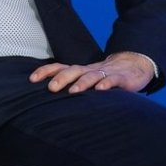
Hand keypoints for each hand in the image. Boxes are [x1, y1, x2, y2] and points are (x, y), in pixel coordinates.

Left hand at [30, 52, 155, 93]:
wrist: (134, 66)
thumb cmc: (105, 77)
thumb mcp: (87, 80)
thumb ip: (72, 86)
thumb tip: (47, 100)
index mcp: (80, 71)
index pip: (59, 67)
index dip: (45, 71)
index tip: (31, 79)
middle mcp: (89, 70)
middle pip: (73, 70)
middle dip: (61, 78)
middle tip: (51, 88)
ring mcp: (105, 73)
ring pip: (91, 75)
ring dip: (82, 83)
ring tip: (73, 91)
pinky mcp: (121, 79)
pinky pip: (113, 80)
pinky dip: (106, 84)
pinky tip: (100, 90)